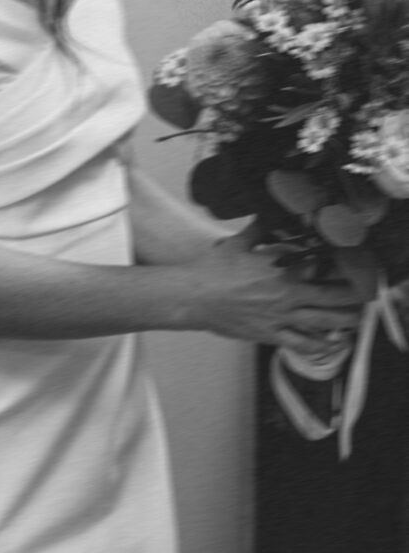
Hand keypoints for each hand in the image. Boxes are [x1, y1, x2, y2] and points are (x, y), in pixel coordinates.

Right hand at [191, 222, 361, 357]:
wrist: (195, 296)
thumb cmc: (214, 269)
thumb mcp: (239, 242)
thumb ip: (260, 229)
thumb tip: (270, 212)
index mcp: (280, 271)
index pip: (318, 269)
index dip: (335, 268)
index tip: (346, 265)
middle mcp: (285, 296)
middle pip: (328, 298)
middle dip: (349, 297)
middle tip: (361, 294)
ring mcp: (279, 318)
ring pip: (320, 323)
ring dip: (342, 322)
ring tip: (354, 320)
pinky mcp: (269, 335)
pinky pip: (300, 344)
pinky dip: (318, 345)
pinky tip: (329, 345)